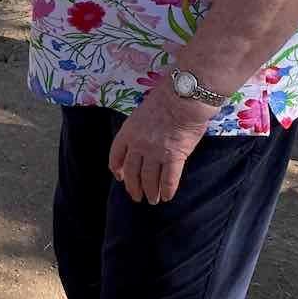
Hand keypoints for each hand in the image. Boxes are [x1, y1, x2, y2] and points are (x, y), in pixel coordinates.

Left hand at [108, 81, 215, 204]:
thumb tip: (141, 137)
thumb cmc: (164, 98)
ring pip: (149, 178)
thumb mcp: (141, 112)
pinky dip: (167, 190)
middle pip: (132, 171)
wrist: (181, 98)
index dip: (117, 168)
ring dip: (150, 191)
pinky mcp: (174, 157)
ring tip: (152, 200)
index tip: (119, 177)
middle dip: (133, 186)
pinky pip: (168, 179)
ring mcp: (155, 152)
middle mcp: (138, 145)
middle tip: (136, 196)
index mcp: (128, 132)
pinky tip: (167, 197)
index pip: (116, 155)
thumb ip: (139, 128)